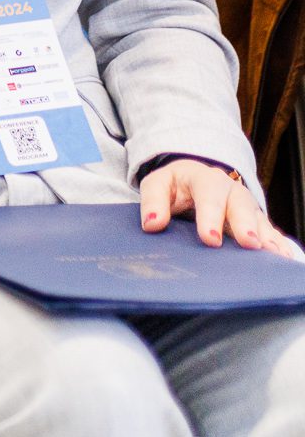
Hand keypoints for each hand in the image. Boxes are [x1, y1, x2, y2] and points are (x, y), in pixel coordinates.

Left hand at [138, 158, 295, 258]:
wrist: (191, 179)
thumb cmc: (174, 186)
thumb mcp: (157, 186)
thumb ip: (152, 202)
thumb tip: (152, 224)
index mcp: (204, 179)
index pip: (208, 195)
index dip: (210, 216)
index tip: (210, 239)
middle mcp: (230, 190)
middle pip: (240, 205)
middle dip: (245, 224)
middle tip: (249, 244)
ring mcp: (245, 205)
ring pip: (258, 218)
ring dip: (265, 236)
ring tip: (272, 254)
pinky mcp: (254, 221)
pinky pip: (269, 231)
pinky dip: (277, 243)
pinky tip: (283, 257)